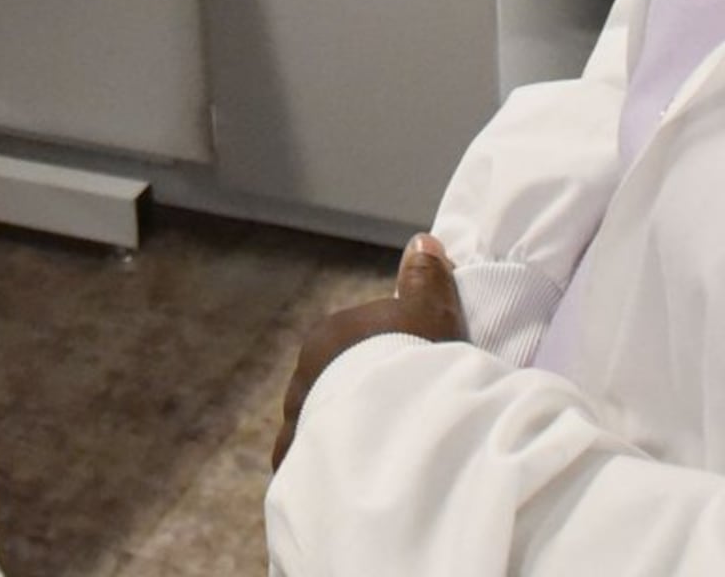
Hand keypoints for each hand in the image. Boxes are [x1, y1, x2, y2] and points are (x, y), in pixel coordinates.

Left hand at [275, 234, 466, 468]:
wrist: (388, 423)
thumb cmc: (414, 361)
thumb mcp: (431, 315)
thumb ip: (426, 279)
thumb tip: (422, 241)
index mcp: (330, 336)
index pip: (357, 346)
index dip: (387, 362)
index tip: (413, 381)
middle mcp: (303, 374)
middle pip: (335, 386)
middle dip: (358, 401)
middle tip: (397, 424)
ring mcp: (295, 421)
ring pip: (320, 427)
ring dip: (341, 439)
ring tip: (376, 460)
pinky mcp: (293, 464)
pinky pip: (312, 466)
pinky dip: (328, 472)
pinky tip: (351, 483)